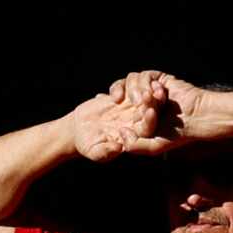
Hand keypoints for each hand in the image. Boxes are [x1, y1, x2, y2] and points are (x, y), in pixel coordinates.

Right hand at [67, 75, 181, 161]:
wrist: (77, 129)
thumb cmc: (87, 144)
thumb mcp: (94, 150)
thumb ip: (106, 152)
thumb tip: (118, 149)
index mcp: (136, 136)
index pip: (148, 128)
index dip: (149, 121)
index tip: (150, 111)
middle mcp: (137, 122)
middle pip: (149, 111)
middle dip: (152, 102)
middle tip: (154, 92)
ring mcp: (131, 109)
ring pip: (141, 98)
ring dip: (144, 90)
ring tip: (146, 82)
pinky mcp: (122, 98)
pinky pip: (128, 89)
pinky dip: (129, 84)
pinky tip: (130, 80)